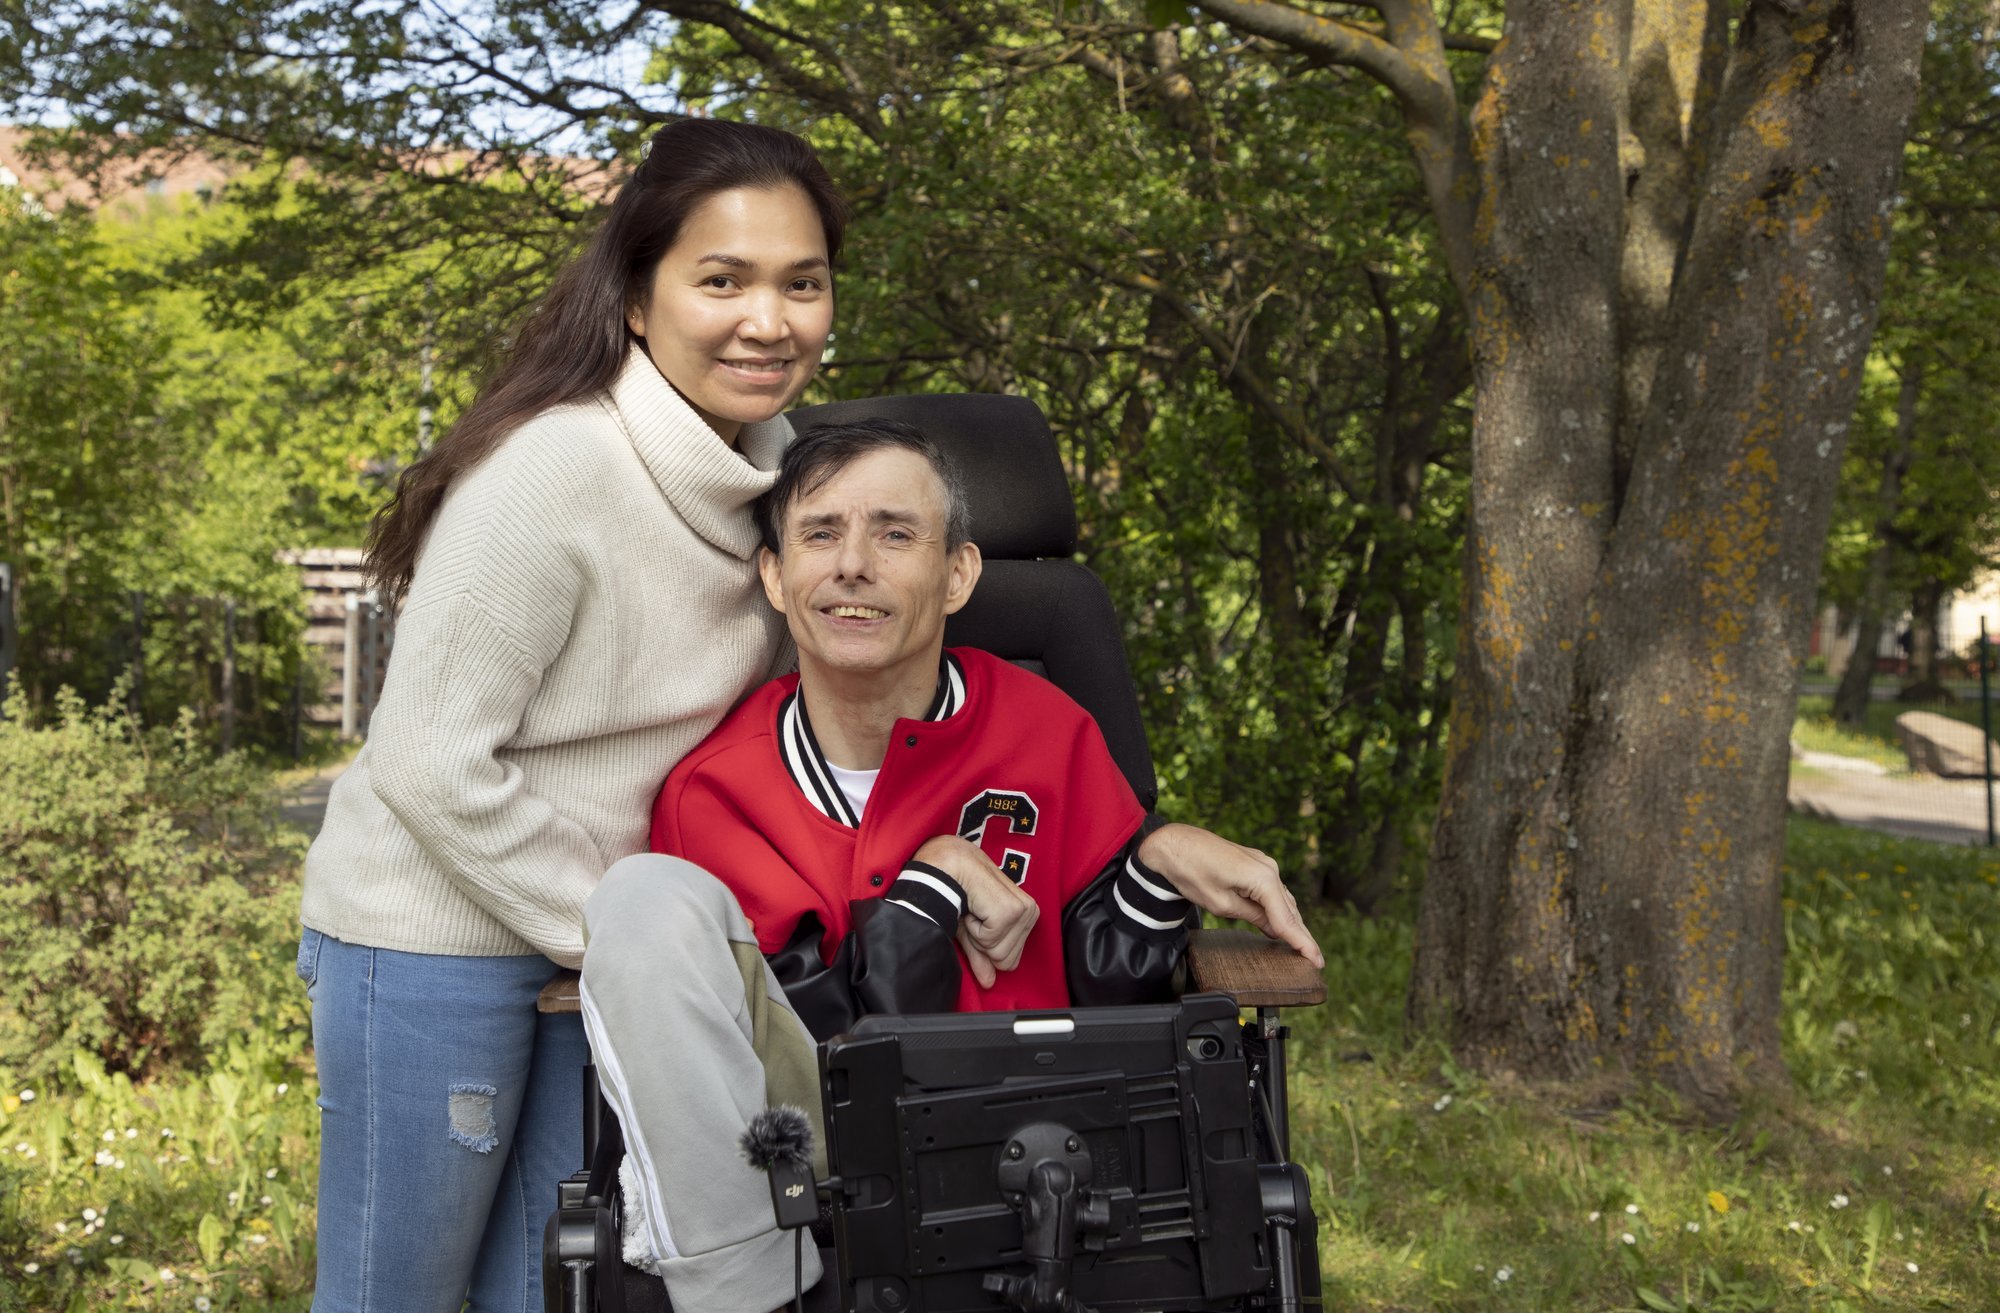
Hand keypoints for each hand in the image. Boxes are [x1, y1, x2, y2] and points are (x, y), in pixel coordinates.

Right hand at [910, 835, 1040, 987]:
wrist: (946, 865)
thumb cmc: (958, 892)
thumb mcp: (971, 932)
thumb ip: (982, 956)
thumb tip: (989, 983)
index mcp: (1026, 915)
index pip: (1011, 961)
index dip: (986, 947)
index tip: (977, 921)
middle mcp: (1030, 912)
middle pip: (1006, 961)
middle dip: (982, 942)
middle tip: (974, 915)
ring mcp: (1022, 911)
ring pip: (998, 953)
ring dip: (977, 934)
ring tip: (973, 909)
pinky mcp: (1010, 911)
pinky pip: (990, 941)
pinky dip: (974, 927)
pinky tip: (972, 906)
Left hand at [1136, 823, 1323, 968]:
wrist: (1172, 844)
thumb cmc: (1191, 872)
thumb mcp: (1222, 904)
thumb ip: (1254, 917)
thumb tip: (1275, 930)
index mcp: (1263, 878)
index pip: (1287, 918)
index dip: (1302, 943)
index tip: (1317, 961)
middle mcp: (1269, 868)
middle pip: (1290, 909)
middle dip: (1302, 935)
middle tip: (1316, 960)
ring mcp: (1263, 863)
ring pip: (1283, 900)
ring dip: (1292, 922)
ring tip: (1304, 947)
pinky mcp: (1254, 863)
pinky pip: (1273, 890)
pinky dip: (1279, 908)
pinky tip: (1282, 924)